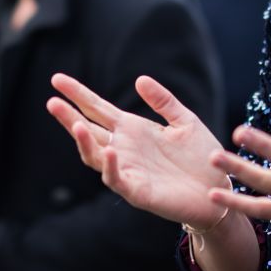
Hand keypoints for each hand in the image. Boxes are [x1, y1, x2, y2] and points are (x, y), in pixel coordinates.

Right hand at [46, 72, 226, 230]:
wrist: (219, 191)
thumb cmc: (202, 158)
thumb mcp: (185, 122)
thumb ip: (164, 101)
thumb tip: (139, 79)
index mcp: (132, 129)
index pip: (97, 109)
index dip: (77, 94)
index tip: (57, 79)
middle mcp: (124, 149)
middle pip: (88, 130)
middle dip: (69, 117)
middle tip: (51, 101)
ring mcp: (128, 170)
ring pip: (95, 156)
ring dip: (84, 142)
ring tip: (75, 125)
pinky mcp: (137, 191)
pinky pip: (117, 179)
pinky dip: (110, 167)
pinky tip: (108, 151)